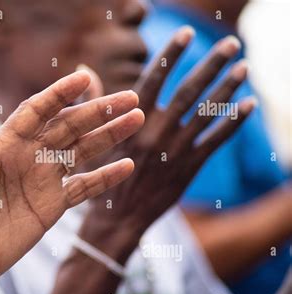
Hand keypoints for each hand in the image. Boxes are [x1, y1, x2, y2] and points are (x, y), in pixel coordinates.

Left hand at [0, 71, 144, 290]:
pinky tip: (126, 166)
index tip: (84, 79)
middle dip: (98, 112)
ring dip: (109, 136)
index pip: (36, 112)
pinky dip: (105, 178)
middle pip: (69, 127)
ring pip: (82, 151)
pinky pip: (84, 188)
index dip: (59, 95)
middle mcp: (27, 158)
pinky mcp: (52, 206)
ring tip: (136, 119)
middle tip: (130, 100)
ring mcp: (42, 181)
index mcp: (3, 147)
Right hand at [82, 27, 255, 249]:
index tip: (187, 34)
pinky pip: (216, 141)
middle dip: (212, 64)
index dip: (172, 54)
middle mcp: (156, 132)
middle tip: (232, 44)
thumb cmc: (99, 175)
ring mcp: (175, 150)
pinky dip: (234, 122)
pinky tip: (249, 104)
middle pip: (189, 91)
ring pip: (207, 112)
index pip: (154, 78)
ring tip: (245, 66)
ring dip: (229, 87)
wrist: (117, 218)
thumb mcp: (88, 138)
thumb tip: (85, 69)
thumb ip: (93, 101)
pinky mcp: (189, 167)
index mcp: (130, 122)